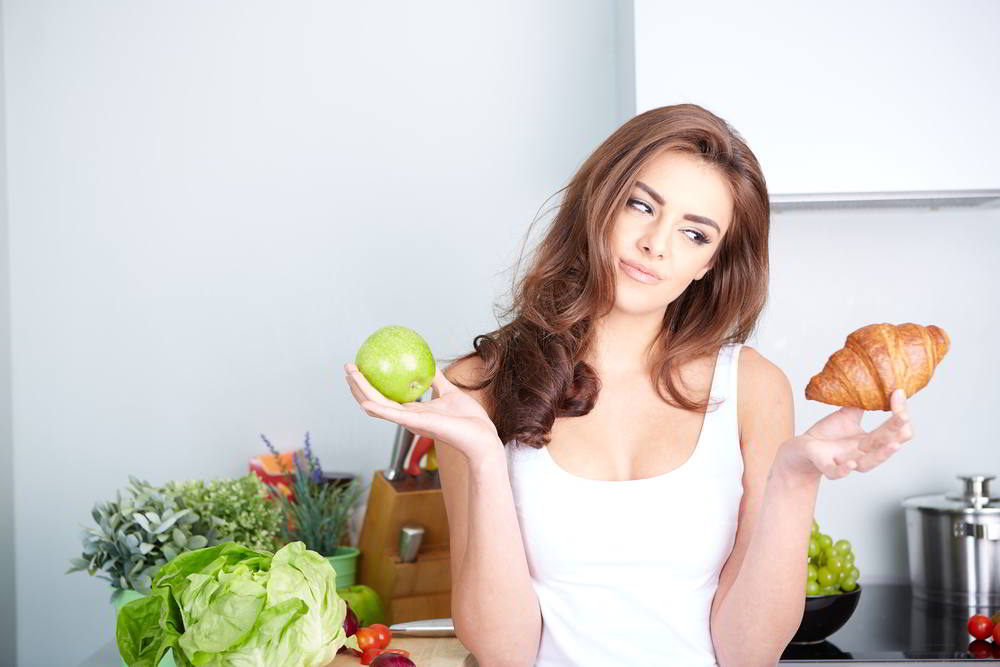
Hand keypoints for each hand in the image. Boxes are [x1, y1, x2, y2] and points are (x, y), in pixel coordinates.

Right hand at [343, 362, 500, 462]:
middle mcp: (406, 417)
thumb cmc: (469, 418)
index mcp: (413, 411)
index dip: (370, 385)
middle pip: (374, 401)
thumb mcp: (450, 391)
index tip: (361, 368)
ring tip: (350, 374)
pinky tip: (364, 399)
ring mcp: (408, 421)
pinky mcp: (415, 424)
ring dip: (361, 391)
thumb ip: (438, 379)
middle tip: (348, 367)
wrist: (481, 435)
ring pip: (376, 406)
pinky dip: (377, 407)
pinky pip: (392, 414)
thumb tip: (430, 361)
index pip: (385, 397)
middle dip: (358, 385)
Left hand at [775, 388, 913, 480]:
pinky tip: (851, 465)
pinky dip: (844, 471)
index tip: (897, 392)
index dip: (898, 415)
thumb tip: (875, 384)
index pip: (893, 430)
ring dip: (882, 455)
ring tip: (894, 445)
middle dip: (896, 432)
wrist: (804, 447)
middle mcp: (862, 454)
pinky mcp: (826, 467)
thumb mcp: (847, 415)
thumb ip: (862, 404)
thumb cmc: (828, 434)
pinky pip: (836, 472)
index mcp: (870, 441)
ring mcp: (845, 462)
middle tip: (903, 417)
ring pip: (868, 463)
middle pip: (886, 445)